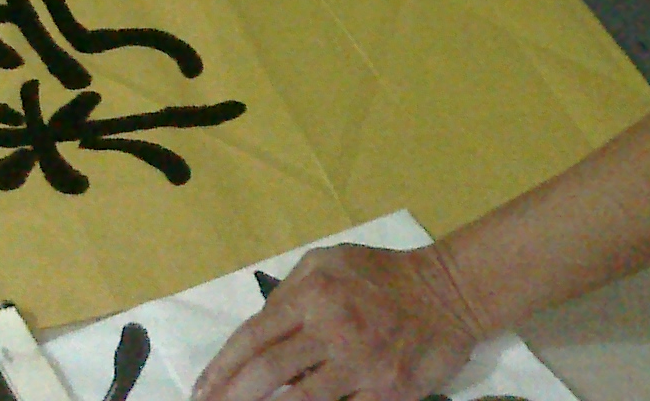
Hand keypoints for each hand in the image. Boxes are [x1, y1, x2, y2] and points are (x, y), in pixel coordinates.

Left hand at [192, 244, 483, 400]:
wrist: (448, 292)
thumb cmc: (381, 276)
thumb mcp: (329, 262)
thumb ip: (289, 292)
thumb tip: (256, 332)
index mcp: (312, 292)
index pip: (253, 336)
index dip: (222, 368)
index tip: (201, 391)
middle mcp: (332, 326)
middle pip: (267, 372)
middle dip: (232, 397)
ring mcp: (361, 363)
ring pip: (300, 400)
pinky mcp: (387, 391)